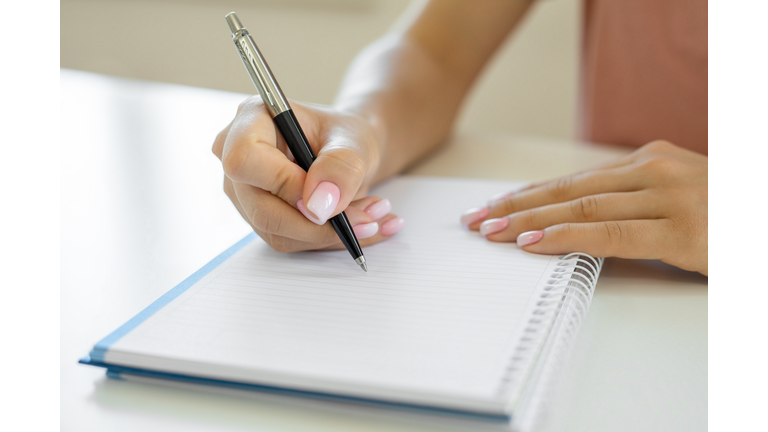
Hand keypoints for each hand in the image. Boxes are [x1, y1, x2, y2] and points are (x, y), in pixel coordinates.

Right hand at [213, 96, 404, 252]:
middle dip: (319, 224)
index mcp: (252, 119)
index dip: (284, 185)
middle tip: (368, 219)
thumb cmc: (345, 136)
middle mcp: (236, 157)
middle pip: (261, 208)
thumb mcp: (355, 141)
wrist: (349, 152)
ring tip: (371, 217)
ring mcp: (243, 191)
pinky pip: (288, 240)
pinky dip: (327, 238)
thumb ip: (341, 166)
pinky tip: (356, 224)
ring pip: (277, 232)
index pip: (245, 160)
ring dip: (329, 233)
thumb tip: (318, 206)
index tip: (327, 197)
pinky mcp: (257, 216)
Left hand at [460, 141, 707, 274]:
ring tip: (491, 232)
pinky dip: (566, 235)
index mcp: (649, 161)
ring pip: (580, 206)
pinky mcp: (683, 228)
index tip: (494, 206)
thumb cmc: (728, 214)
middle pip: (567, 189)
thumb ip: (630, 203)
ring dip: (528, 220)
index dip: (529, 195)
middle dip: (516, 206)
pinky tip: (534, 242)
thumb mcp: (675, 198)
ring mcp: (669, 196)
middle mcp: (653, 170)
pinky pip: (610, 232)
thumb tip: (575, 219)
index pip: (573, 179)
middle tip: (476, 220)